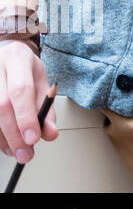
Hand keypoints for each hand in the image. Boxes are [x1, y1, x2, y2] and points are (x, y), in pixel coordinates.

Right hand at [0, 40, 58, 163]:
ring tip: (16, 151)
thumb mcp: (42, 82)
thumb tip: (50, 133)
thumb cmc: (24, 70)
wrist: (6, 55)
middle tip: (26, 153)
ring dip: (3, 138)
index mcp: (18, 58)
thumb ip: (47, 108)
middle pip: (2, 105)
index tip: (33, 138)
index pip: (21, 90)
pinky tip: (4, 143)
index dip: (26, 116)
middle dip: (14, 134)